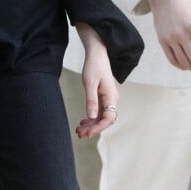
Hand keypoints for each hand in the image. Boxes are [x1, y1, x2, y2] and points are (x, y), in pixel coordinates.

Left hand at [74, 23, 118, 138]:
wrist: (97, 54)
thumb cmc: (94, 66)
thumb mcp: (90, 83)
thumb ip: (91, 101)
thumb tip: (92, 117)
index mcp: (111, 97)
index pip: (108, 118)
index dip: (98, 127)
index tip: (87, 133)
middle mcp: (112, 100)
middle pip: (104, 120)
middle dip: (92, 128)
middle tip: (79, 134)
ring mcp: (108, 99)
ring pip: (101, 117)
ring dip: (91, 124)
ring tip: (79, 130)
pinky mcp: (103, 97)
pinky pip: (99, 111)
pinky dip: (91, 118)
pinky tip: (83, 121)